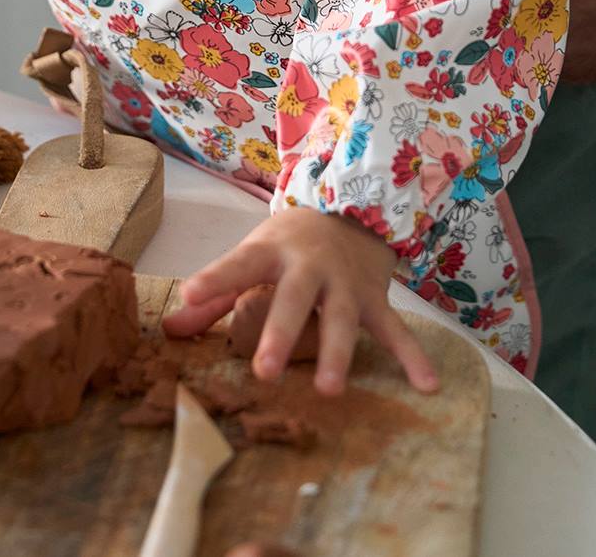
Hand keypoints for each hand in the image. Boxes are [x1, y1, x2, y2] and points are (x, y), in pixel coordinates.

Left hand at [161, 205, 437, 396]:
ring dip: (337, 354)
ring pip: (342, 319)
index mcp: (271, 253)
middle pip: (294, 299)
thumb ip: (214, 295)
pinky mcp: (374, 299)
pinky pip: (395, 330)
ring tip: (329, 391)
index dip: (213, 279)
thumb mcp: (251, 257)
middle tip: (263, 371)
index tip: (188, 294)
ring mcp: (345, 283)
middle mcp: (309, 266)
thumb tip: (169, 329)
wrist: (350, 205)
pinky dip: (412, 357)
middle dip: (280, 334)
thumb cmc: (289, 244)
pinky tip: (426, 385)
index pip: (238, 265)